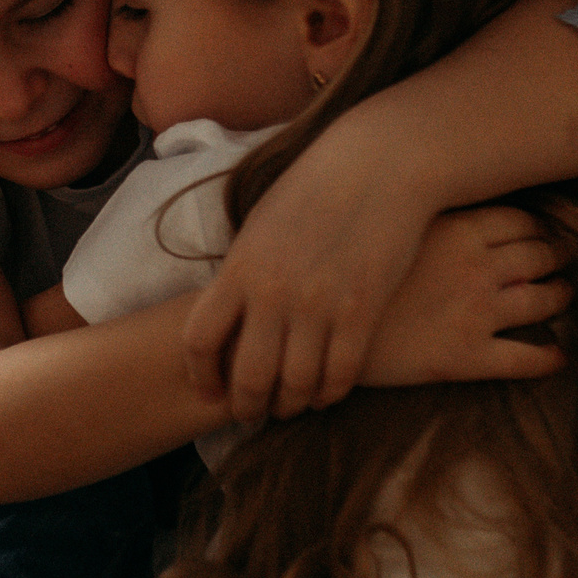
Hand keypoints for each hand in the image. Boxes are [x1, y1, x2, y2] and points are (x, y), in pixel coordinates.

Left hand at [184, 170, 436, 424]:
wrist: (379, 164)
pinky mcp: (362, 309)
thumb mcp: (261, 225)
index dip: (200, 376)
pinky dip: (330, 393)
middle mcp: (273, 291)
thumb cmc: (316, 189)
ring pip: (296, 384)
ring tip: (291, 406)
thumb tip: (225, 313)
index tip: (210, 390)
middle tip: (252, 412)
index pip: (198, 339)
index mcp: (239, 268)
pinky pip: (340, 373)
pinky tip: (327, 393)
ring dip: (291, 405)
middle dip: (247, 405)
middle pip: (248, 376)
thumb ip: (242, 273)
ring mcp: (319, 303)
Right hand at [358, 206, 570, 388]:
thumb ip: (426, 217)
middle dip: (556, 256)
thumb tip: (453, 208)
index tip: (540, 231)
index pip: (523, 221)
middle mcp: (477, 268)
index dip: (538, 227)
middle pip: (541, 255)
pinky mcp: (467, 357)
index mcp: (458, 230)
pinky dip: (550, 358)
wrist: (318, 330)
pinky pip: (527, 359)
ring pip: (545, 300)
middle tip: (560, 259)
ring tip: (562, 295)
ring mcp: (476, 313)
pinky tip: (558, 357)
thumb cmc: (345, 271)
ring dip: (560, 296)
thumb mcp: (386, 228)